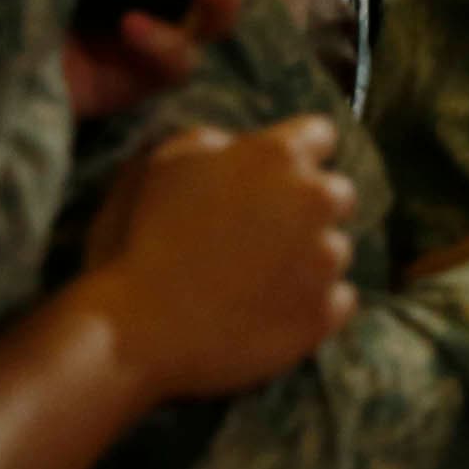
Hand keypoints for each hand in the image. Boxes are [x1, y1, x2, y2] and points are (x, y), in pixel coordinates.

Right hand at [98, 115, 358, 399]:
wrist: (130, 333)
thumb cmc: (137, 242)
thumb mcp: (163, 165)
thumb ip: (213, 143)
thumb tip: (237, 146)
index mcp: (278, 155)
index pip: (319, 135)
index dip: (295, 157)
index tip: (273, 181)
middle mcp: (314, 199)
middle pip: (337, 194)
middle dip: (307, 210)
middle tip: (261, 238)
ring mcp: (324, 260)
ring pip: (336, 250)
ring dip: (308, 261)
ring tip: (254, 284)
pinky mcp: (323, 314)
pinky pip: (338, 302)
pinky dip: (311, 307)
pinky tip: (268, 314)